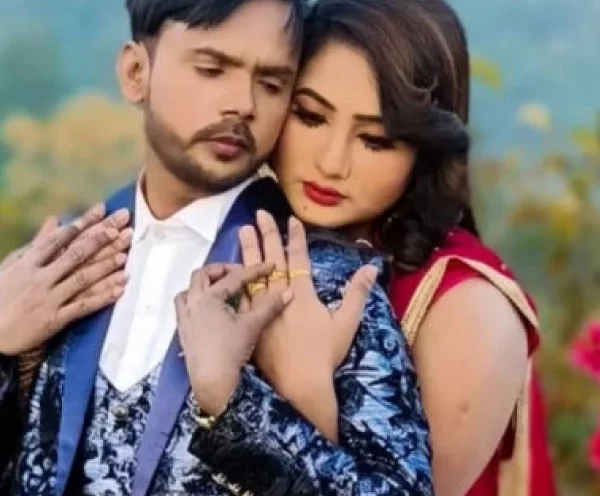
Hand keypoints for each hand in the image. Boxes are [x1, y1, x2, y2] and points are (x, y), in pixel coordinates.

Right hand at [0, 203, 129, 357]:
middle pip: (76, 254)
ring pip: (82, 279)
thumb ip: (35, 245)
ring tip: (126, 254)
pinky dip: (103, 297)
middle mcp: (39, 278)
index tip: (102, 210)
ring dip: (106, 266)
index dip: (83, 223)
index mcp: (26, 263)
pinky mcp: (53, 320)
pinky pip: (83, 306)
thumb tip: (55, 220)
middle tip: (122, 225)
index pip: (60, 238)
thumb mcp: (8, 268)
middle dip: (102, 238)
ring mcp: (47, 299)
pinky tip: (120, 288)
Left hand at [175, 262, 292, 415]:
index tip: (269, 267)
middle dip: (221, 270)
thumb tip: (288, 293)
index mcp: (208, 298)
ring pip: (188, 290)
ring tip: (219, 290)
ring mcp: (185, 318)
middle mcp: (192, 303)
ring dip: (202, 285)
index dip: (254, 271)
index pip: (233, 277)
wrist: (212, 381)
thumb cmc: (230, 352)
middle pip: (202, 275)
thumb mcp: (252, 326)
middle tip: (238, 274)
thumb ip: (269, 307)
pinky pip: (184, 307)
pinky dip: (195, 302)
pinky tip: (208, 312)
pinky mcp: (183, 331)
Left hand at [244, 211, 377, 393]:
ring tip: (241, 231)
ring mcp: (260, 311)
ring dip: (247, 251)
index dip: (295, 238)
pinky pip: (238, 298)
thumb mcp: (346, 323)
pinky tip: (228, 271)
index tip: (291, 219)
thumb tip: (371, 268)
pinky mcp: (247, 326)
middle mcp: (278, 298)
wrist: (299, 385)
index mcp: (302, 295)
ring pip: (250, 274)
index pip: (298, 259)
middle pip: (271, 260)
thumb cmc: (325, 355)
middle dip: (267, 235)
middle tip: (260, 215)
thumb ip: (357, 293)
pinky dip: (235, 282)